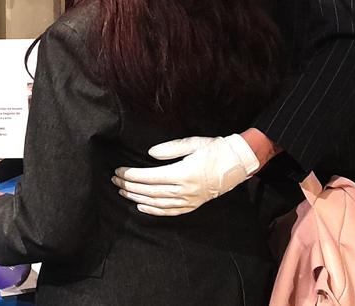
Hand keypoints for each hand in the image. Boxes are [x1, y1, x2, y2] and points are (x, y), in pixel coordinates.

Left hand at [111, 134, 259, 215]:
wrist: (239, 163)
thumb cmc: (216, 150)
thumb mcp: (193, 143)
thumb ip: (170, 148)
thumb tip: (150, 154)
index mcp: (184, 173)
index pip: (150, 177)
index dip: (132, 175)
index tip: (119, 171)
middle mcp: (185, 190)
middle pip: (150, 191)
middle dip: (130, 186)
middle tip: (115, 180)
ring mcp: (190, 200)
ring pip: (157, 203)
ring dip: (137, 198)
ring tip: (123, 191)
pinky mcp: (194, 204)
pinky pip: (170, 211)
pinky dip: (153, 211)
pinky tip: (141, 206)